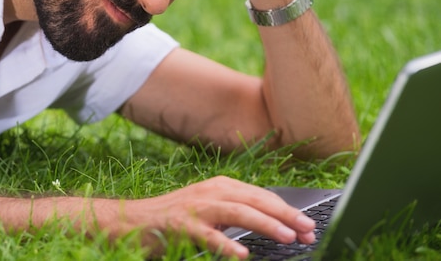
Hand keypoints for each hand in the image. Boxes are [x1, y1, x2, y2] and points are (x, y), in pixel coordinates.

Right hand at [123, 176, 314, 258]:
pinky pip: (208, 235)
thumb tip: (269, 225)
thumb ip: (233, 214)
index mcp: (219, 187)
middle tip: (308, 229)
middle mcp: (210, 192)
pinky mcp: (181, 225)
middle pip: (254, 200)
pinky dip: (226, 244)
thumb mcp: (208, 211)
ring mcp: (195, 207)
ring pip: (237, 212)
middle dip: (285, 215)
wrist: (132, 220)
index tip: (307, 224)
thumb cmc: (172, 219)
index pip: (261, 196)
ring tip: (287, 237)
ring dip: (264, 224)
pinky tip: (242, 255)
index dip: (286, 210)